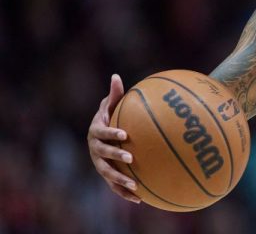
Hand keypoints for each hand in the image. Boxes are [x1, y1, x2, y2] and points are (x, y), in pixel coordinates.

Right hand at [87, 74, 140, 203]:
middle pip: (103, 155)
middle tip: (130, 157)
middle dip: (116, 157)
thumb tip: (116, 76)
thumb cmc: (109, 117)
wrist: (102, 135)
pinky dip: (125, 193)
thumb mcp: (110, 105)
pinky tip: (140, 199)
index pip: (102, 133)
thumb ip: (114, 94)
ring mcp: (99, 164)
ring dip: (120, 180)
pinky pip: (115, 186)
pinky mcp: (107, 174)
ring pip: (108, 174)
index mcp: (96, 132)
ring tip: (134, 185)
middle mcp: (94, 150)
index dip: (111, 134)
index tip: (124, 134)